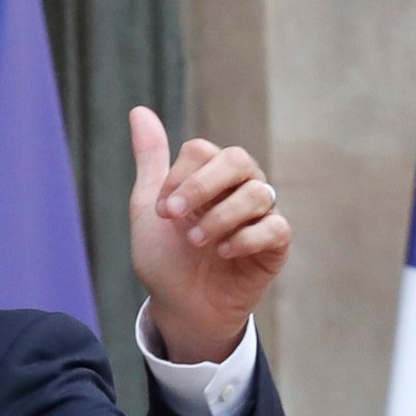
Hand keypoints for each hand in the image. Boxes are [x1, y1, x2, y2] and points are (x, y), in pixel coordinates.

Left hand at [126, 106, 290, 362]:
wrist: (179, 305)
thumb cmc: (166, 257)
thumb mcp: (149, 207)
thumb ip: (150, 160)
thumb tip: (139, 111)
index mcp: (210, 176)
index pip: (202, 151)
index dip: (178, 177)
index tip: (161, 211)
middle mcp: (240, 187)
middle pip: (237, 160)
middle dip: (201, 187)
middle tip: (174, 217)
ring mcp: (262, 214)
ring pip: (259, 192)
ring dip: (220, 218)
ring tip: (197, 243)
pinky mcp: (277, 244)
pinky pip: (275, 228)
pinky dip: (246, 238)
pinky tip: (223, 254)